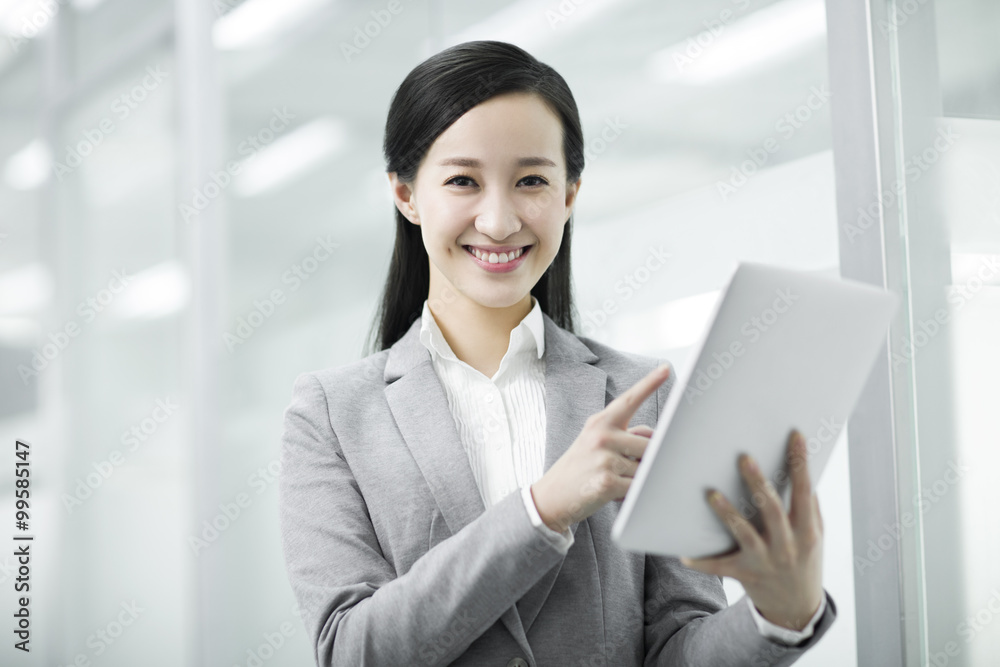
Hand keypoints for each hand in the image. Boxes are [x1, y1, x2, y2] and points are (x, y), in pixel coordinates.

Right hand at [530, 364, 670, 533]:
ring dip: (637, 478)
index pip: (629, 400)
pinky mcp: (607, 482)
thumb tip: (658, 437)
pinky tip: (613, 492)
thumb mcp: (595, 442)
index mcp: (600, 422)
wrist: (550, 497)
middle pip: (649, 444)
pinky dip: (633, 493)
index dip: (649, 384)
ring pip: (646, 468)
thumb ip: (625, 434)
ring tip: (613, 480)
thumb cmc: (579, 468)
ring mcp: (604, 459)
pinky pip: (638, 487)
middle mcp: (602, 436)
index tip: (665, 368)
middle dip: (645, 459)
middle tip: (622, 468)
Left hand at [679, 430, 823, 630]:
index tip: (794, 435)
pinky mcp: (744, 575)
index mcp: (807, 530)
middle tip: (743, 457)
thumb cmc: (803, 558)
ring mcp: (765, 562)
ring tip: (711, 493)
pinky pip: (719, 565)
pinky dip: (701, 560)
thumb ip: (806, 505)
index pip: (805, 491)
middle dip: (757, 483)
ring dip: (727, 513)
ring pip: (744, 534)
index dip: (800, 464)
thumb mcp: (814, 534)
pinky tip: (684, 552)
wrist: (797, 607)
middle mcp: (788, 546)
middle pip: (772, 510)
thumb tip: (797, 466)